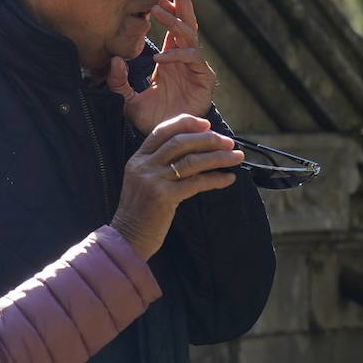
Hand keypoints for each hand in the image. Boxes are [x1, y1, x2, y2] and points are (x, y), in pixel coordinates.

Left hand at [106, 0, 216, 133]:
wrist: (171, 143)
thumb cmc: (153, 121)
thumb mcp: (128, 99)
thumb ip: (119, 82)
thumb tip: (114, 60)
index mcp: (171, 58)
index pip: (172, 25)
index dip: (168, 5)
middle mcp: (185, 58)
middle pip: (187, 20)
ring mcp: (196, 67)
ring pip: (188, 35)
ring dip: (173, 21)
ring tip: (157, 10)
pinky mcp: (204, 79)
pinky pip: (192, 59)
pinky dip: (176, 56)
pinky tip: (159, 59)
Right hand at [108, 114, 241, 258]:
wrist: (127, 239)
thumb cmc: (140, 213)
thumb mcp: (142, 182)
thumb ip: (159, 166)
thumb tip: (194, 153)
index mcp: (138, 159)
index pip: (162, 131)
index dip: (186, 123)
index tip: (207, 124)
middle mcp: (144, 165)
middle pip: (181, 142)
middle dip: (208, 139)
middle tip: (228, 142)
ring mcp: (153, 180)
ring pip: (191, 160)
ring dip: (218, 157)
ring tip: (236, 157)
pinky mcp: (164, 197)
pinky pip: (196, 182)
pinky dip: (215, 179)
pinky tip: (228, 178)